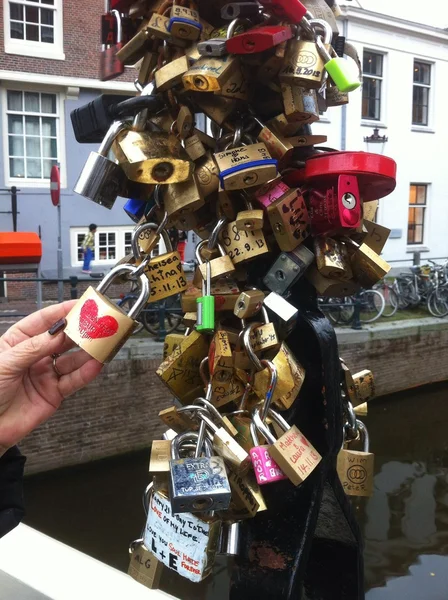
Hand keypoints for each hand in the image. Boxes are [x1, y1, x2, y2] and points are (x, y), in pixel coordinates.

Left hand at [0, 301, 102, 449]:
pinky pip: (73, 381)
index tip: (81, 305)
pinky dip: (86, 373)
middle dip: (80, 331)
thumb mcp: (6, 363)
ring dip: (88, 352)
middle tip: (98, 325)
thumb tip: (59, 333)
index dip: (63, 312)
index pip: (44, 320)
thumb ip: (35, 348)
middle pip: (62, 339)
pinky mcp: (54, 393)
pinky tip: (95, 365)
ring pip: (72, 359)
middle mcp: (35, 355)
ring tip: (102, 344)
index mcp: (18, 341)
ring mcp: (46, 374)